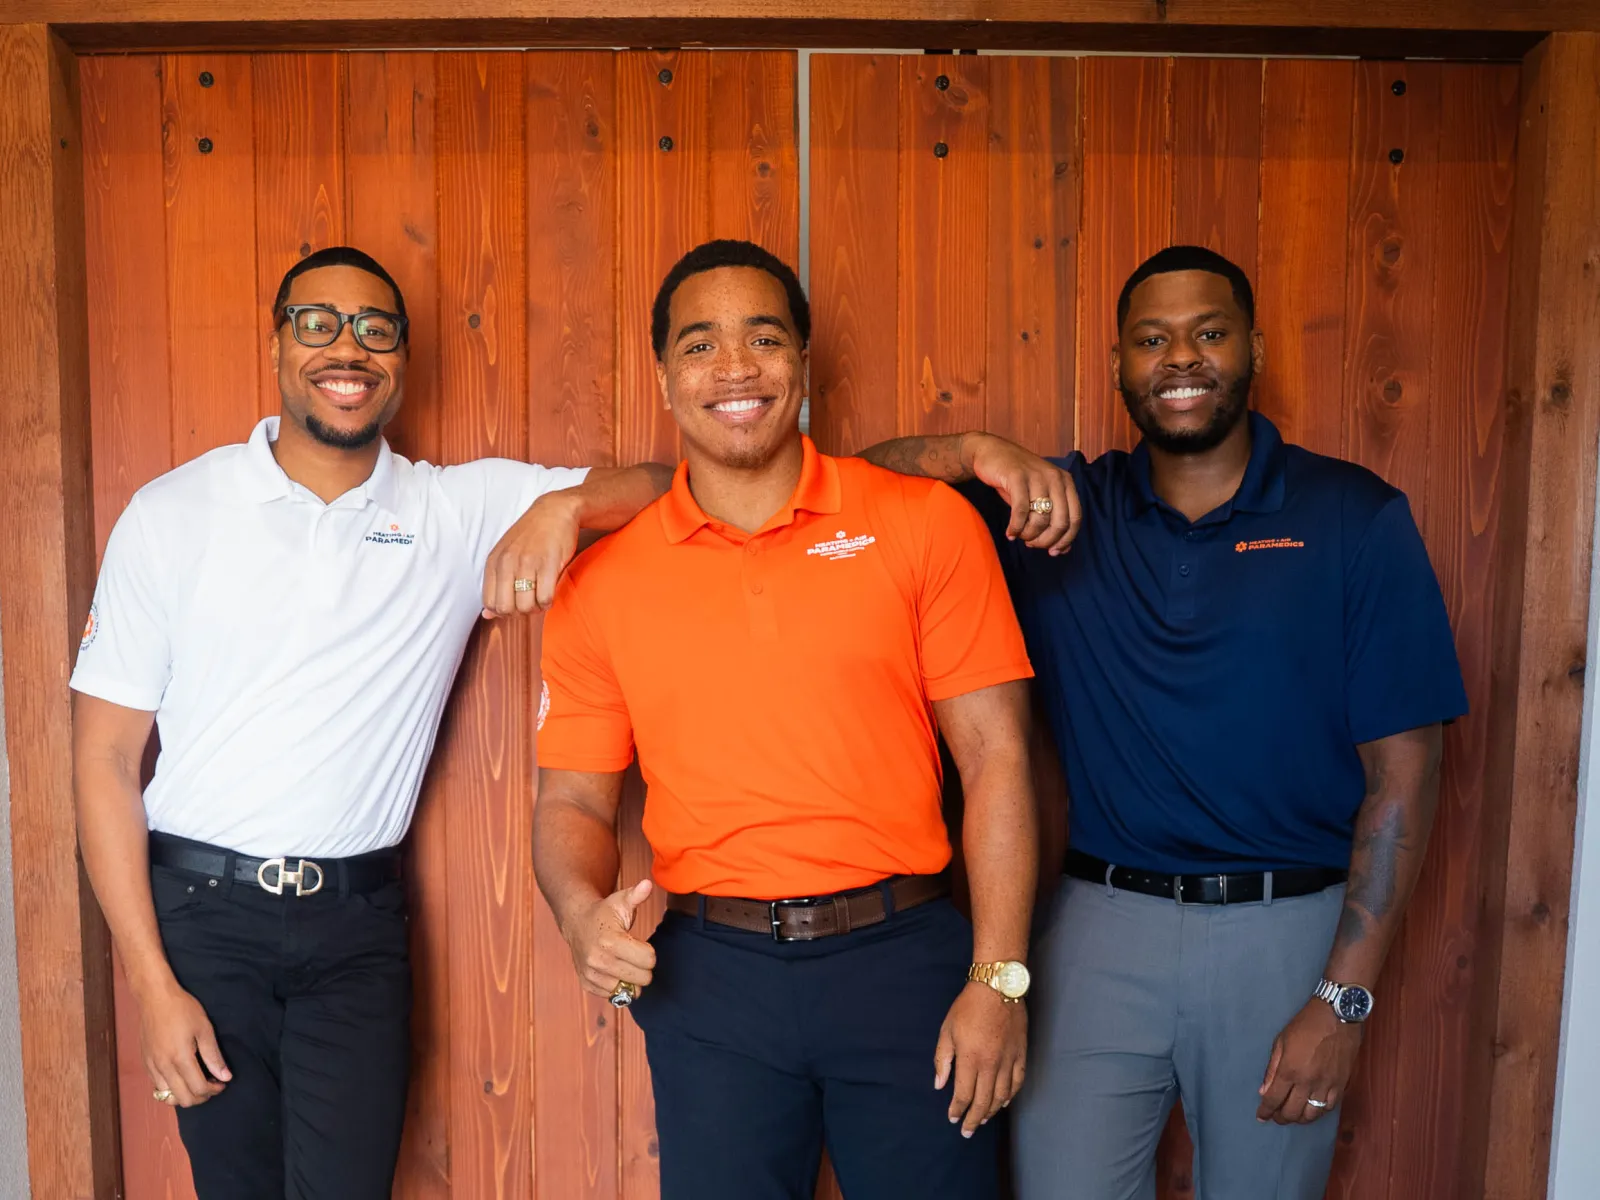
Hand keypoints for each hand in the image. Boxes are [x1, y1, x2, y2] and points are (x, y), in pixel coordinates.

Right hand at [138, 978, 230, 1107]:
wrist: (155, 998)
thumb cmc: (182, 1009)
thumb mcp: (204, 1029)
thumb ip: (213, 1056)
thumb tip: (225, 1077)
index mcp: (180, 1058)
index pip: (198, 1089)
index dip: (214, 1090)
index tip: (222, 1083)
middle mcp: (163, 1067)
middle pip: (183, 1099)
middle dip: (201, 1097)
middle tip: (212, 1085)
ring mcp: (152, 1066)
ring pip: (167, 1097)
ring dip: (185, 1095)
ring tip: (197, 1082)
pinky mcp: (146, 1063)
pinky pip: (157, 1086)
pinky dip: (171, 1088)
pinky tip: (182, 1076)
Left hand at [481, 491, 582, 616]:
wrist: (555, 511)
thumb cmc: (530, 536)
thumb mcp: (505, 556)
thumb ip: (495, 585)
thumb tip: (487, 615)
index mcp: (493, 562)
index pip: (490, 603)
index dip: (504, 610)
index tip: (516, 601)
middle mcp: (507, 563)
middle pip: (506, 609)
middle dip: (520, 612)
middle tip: (530, 601)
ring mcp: (527, 563)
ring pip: (526, 607)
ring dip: (536, 607)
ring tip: (541, 595)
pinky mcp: (548, 563)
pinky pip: (545, 598)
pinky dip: (548, 602)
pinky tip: (550, 591)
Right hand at [560, 879, 657, 999]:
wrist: (576, 922)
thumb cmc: (604, 912)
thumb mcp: (621, 900)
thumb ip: (636, 894)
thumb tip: (647, 884)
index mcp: (610, 940)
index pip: (648, 960)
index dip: (650, 952)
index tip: (641, 944)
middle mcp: (598, 960)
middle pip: (642, 978)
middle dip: (644, 967)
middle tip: (634, 955)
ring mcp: (591, 975)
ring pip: (630, 991)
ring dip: (632, 979)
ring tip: (624, 962)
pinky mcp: (587, 984)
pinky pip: (615, 996)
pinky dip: (619, 986)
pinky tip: (614, 970)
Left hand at [933, 981, 1028, 1137]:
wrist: (997, 987)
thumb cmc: (968, 1007)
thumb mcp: (947, 1030)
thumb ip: (942, 1060)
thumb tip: (939, 1084)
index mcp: (970, 1058)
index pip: (963, 1094)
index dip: (957, 1110)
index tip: (952, 1118)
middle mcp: (990, 1064)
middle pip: (983, 1101)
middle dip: (973, 1119)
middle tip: (967, 1131)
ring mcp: (1008, 1060)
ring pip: (1001, 1096)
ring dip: (991, 1111)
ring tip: (983, 1120)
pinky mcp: (1020, 1054)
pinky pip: (1017, 1082)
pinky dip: (1011, 1096)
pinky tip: (1004, 1102)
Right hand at [965, 434, 1081, 554]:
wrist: (991, 453)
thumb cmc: (1017, 480)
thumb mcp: (1039, 497)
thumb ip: (1052, 519)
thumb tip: (1063, 549)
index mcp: (1066, 482)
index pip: (1075, 518)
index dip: (1066, 540)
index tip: (1053, 552)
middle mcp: (1055, 477)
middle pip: (1060, 522)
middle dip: (1046, 540)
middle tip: (1031, 544)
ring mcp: (1037, 476)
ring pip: (1041, 519)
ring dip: (1028, 534)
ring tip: (1019, 535)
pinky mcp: (1017, 477)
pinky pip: (1020, 511)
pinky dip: (1015, 527)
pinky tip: (1010, 532)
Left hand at [1256, 998, 1362, 1123]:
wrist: (1338, 1017)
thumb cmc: (1305, 1025)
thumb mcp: (1281, 1041)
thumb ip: (1272, 1069)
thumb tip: (1264, 1091)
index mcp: (1289, 1070)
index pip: (1273, 1099)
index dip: (1265, 1111)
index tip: (1261, 1117)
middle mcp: (1307, 1082)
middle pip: (1292, 1112)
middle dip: (1281, 1118)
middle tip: (1276, 1116)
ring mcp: (1326, 1086)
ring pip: (1312, 1115)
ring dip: (1300, 1119)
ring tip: (1293, 1115)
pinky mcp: (1341, 1085)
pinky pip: (1329, 1108)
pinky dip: (1318, 1112)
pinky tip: (1312, 1109)